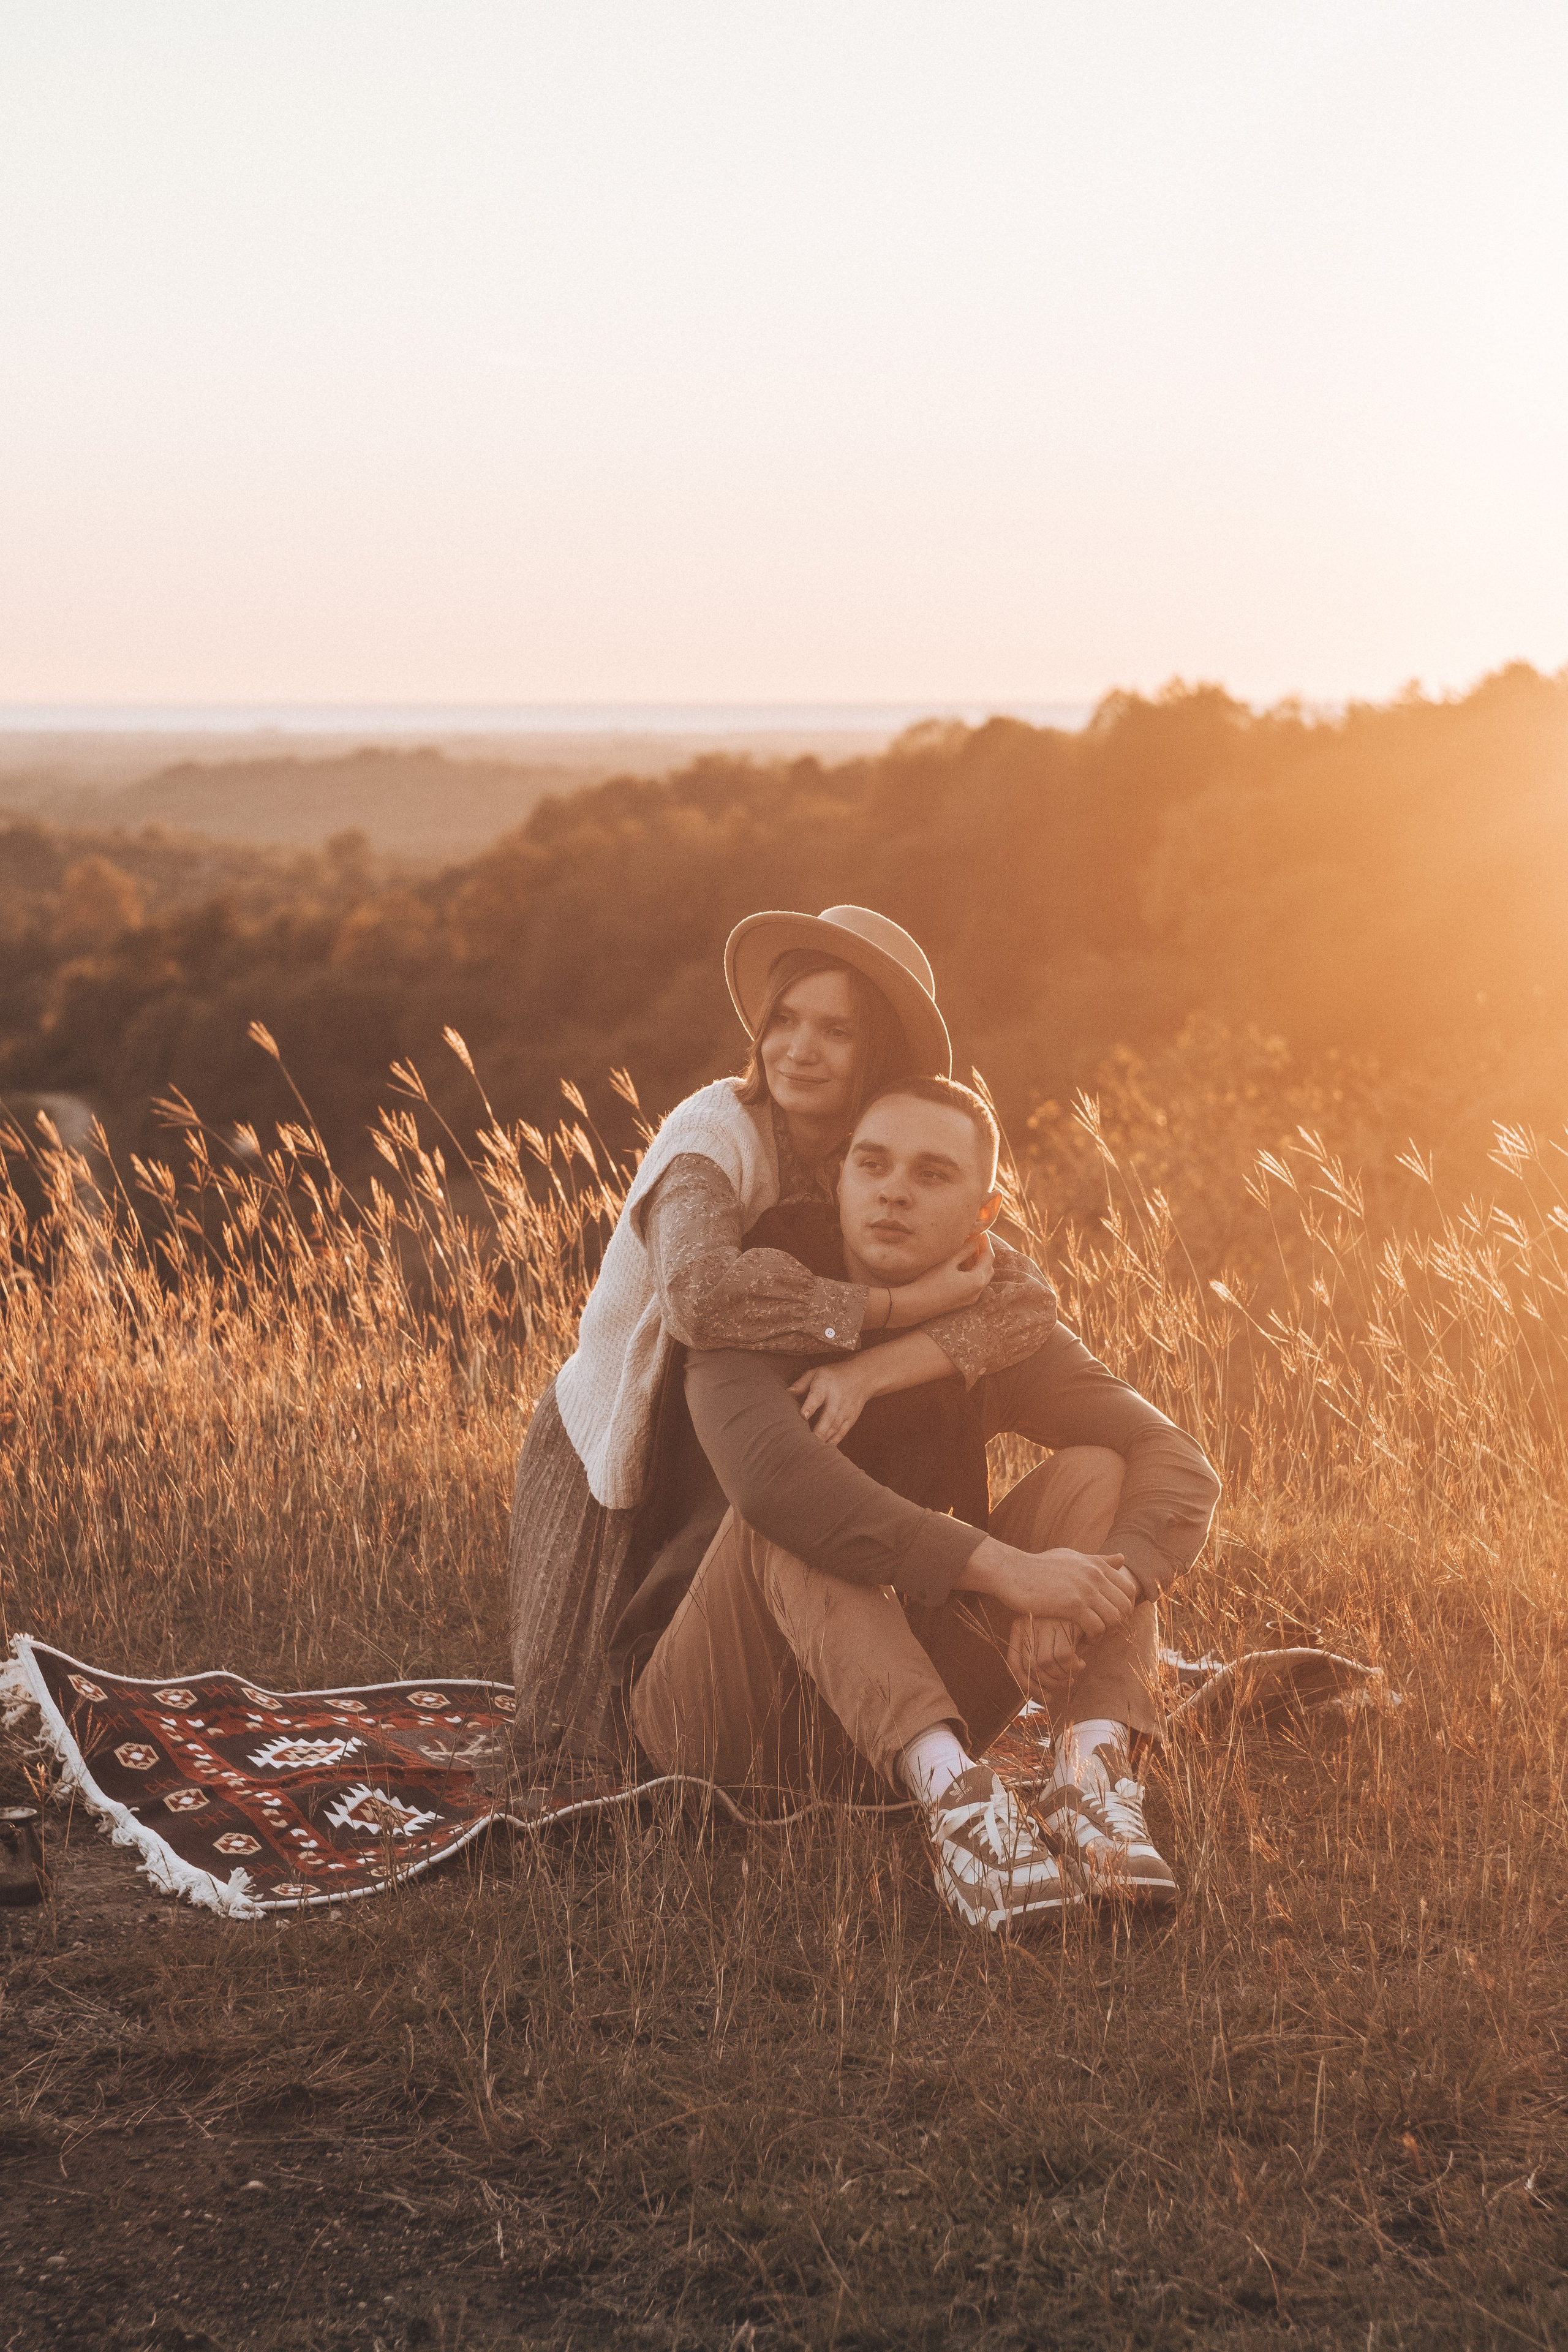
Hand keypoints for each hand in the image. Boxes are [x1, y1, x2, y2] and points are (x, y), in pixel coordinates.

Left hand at [788, 1357, 875, 1445]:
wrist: (862, 1378)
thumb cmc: (833, 1375)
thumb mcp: (816, 1373)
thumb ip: (801, 1384)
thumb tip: (786, 1393)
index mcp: (825, 1385)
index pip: (817, 1396)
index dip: (810, 1407)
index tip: (803, 1416)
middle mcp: (837, 1399)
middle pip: (828, 1417)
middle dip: (817, 1431)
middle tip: (804, 1443)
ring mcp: (845, 1411)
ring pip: (834, 1428)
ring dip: (823, 1439)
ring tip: (809, 1450)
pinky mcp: (851, 1419)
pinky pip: (841, 1433)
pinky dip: (833, 1442)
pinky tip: (822, 1450)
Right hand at [887, 1231, 994, 1327]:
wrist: (916, 1305)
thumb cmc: (931, 1282)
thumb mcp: (949, 1262)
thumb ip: (965, 1249)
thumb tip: (976, 1238)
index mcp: (977, 1281)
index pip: (988, 1257)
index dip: (985, 1242)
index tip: (980, 1231)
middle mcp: (978, 1292)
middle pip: (987, 1268)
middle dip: (981, 1252)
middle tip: (974, 1238)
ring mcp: (970, 1299)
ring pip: (979, 1276)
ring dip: (975, 1262)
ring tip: (965, 1248)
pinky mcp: (962, 1301)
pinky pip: (971, 1284)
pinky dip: (969, 1271)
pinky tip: (959, 1263)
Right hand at [956, 1540, 1137, 1638]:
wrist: (1012, 1571)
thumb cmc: (1039, 1567)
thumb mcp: (1071, 1557)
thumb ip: (1097, 1559)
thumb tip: (1122, 1558)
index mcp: (1096, 1564)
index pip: (1128, 1589)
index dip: (1124, 1607)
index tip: (1110, 1617)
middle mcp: (1095, 1574)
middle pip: (1125, 1606)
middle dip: (1118, 1623)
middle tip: (1104, 1631)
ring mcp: (1085, 1589)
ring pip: (1115, 1618)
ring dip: (1107, 1632)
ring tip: (1094, 1637)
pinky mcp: (1073, 1605)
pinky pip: (1097, 1627)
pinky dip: (1094, 1638)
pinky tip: (1083, 1640)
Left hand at [1007, 1615, 1079, 1697]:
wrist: (1089, 1613)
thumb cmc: (1067, 1636)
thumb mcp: (1049, 1648)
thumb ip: (1041, 1668)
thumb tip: (1042, 1697)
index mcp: (1019, 1628)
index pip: (1014, 1664)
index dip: (1028, 1686)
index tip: (1045, 1696)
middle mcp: (1028, 1622)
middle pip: (1031, 1666)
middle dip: (1049, 1683)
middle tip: (1063, 1684)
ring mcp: (1045, 1621)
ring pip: (1047, 1663)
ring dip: (1063, 1676)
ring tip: (1072, 1674)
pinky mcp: (1064, 1622)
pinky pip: (1064, 1657)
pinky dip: (1073, 1668)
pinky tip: (1080, 1663)